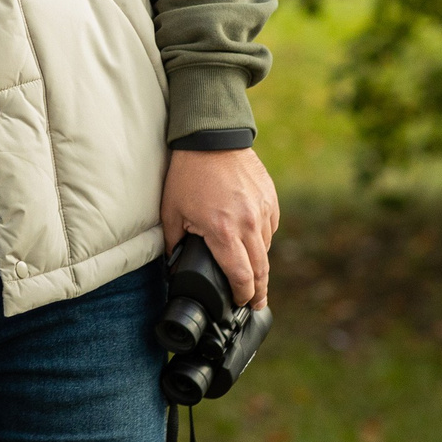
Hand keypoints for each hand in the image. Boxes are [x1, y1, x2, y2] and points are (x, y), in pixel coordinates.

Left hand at [161, 148, 279, 309]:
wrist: (211, 137)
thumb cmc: (187, 174)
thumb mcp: (171, 211)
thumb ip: (174, 242)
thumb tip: (173, 265)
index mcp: (223, 231)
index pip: (241, 276)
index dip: (244, 295)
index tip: (242, 304)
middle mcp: (248, 224)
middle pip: (261, 269)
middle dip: (259, 290)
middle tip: (255, 304)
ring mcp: (263, 210)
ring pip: (266, 248)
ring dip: (259, 262)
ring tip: (251, 272)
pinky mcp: (270, 198)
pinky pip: (270, 227)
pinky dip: (262, 237)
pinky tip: (251, 240)